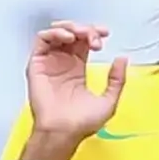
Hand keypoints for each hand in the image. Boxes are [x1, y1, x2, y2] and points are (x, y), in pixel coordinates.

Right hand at [24, 21, 122, 159]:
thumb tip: (122, 59)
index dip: (94, 33)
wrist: (64, 132)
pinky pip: (41, 40)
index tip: (105, 33)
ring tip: (82, 34)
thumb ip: (117, 79)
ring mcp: (49, 63)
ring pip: (56, 33)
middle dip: (85, 29)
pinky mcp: (36, 65)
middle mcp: (62, 64)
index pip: (84, 42)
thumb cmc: (81, 124)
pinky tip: (68, 37)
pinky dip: (54, 32)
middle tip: (95, 36)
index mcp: (77, 70)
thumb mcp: (109, 100)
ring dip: (71, 27)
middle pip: (72, 33)